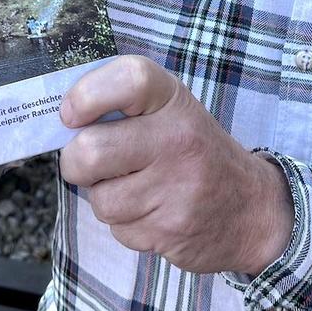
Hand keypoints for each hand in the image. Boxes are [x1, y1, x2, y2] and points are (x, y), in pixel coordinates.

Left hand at [59, 56, 293, 275]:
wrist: (252, 209)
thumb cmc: (194, 152)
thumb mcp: (171, 112)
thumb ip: (122, 106)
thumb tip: (59, 119)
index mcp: (174, 100)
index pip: (127, 80)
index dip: (86, 95)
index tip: (71, 114)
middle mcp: (178, 138)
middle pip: (90, 151)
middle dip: (76, 163)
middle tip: (89, 163)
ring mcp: (178, 188)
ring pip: (100, 199)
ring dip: (106, 198)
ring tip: (136, 189)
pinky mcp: (172, 231)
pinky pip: (119, 230)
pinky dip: (126, 225)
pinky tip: (153, 212)